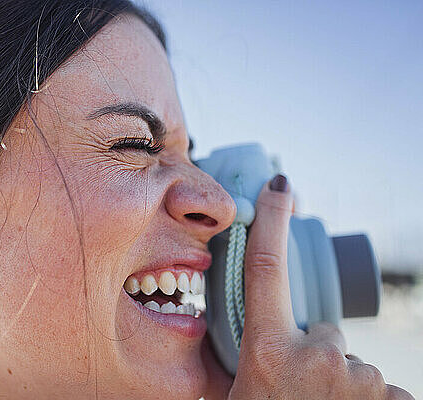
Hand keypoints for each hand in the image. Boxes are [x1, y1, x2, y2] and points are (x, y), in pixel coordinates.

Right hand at [225, 175, 413, 398]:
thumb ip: (239, 372)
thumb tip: (223, 360)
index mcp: (268, 353)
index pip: (265, 269)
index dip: (272, 221)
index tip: (281, 186)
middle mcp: (318, 355)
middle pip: (323, 334)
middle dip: (316, 356)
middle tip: (300, 396)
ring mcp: (362, 379)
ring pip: (353, 367)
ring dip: (342, 386)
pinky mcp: (395, 398)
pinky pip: (383, 390)